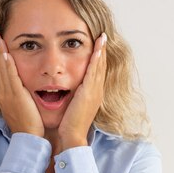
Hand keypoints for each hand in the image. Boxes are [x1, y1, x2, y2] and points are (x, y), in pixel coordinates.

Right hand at [0, 34, 43, 136]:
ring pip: (2, 70)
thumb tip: (25, 90)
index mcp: (5, 96)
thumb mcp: (23, 108)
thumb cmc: (30, 126)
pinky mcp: (15, 96)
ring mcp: (7, 95)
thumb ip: (22, 97)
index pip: (0, 73)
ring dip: (0, 54)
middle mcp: (3, 94)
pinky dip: (7, 65)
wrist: (29, 139)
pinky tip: (7, 54)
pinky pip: (10, 77)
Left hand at [58, 32, 106, 150]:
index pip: (97, 72)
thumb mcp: (74, 107)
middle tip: (103, 36)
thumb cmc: (70, 125)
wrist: (72, 136)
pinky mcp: (89, 92)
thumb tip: (70, 91)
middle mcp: (97, 91)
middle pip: (101, 66)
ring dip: (101, 51)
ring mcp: (94, 91)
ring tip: (102, 37)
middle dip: (102, 51)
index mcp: (93, 94)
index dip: (99, 58)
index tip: (99, 46)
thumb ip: (74, 97)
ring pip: (99, 67)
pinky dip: (96, 59)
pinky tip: (97, 48)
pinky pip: (94, 72)